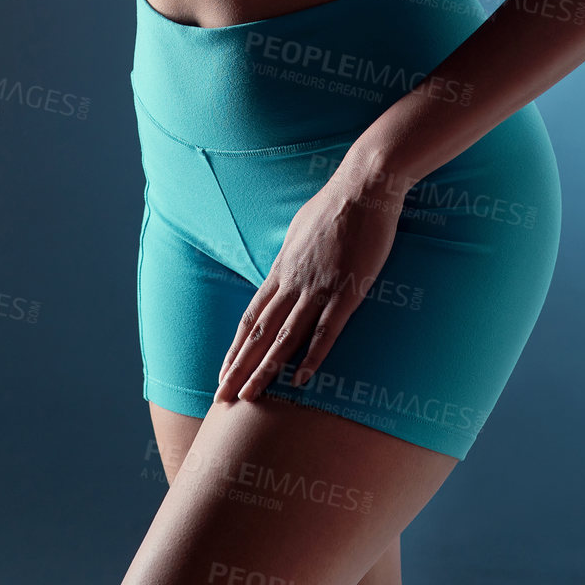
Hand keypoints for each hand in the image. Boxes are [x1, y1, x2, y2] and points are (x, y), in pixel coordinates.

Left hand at [213, 162, 401, 403]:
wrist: (363, 186)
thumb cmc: (335, 204)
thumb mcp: (300, 229)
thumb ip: (291, 255)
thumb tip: (283, 268)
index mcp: (282, 268)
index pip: (251, 317)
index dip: (235, 348)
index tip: (223, 372)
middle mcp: (293, 281)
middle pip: (259, 333)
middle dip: (238, 368)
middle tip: (221, 398)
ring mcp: (318, 287)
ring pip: (284, 337)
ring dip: (264, 370)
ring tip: (248, 398)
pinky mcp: (346, 290)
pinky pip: (325, 331)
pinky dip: (311, 358)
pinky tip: (299, 380)